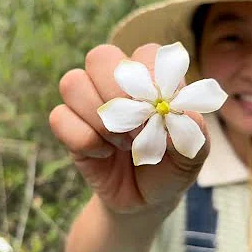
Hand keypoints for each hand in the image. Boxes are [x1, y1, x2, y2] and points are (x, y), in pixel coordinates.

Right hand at [49, 43, 209, 214]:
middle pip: (100, 57)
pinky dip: (83, 139)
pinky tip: (102, 153)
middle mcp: (117, 82)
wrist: (144, 199)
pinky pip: (59, 117)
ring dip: (99, 118)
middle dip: (116, 94)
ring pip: (72, 82)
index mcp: (152, 77)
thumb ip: (192, 131)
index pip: (145, 53)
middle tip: (135, 127)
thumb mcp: (191, 154)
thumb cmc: (170, 167)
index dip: (149, 79)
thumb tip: (180, 113)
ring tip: (121, 143)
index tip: (158, 111)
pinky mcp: (70, 125)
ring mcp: (89, 102)